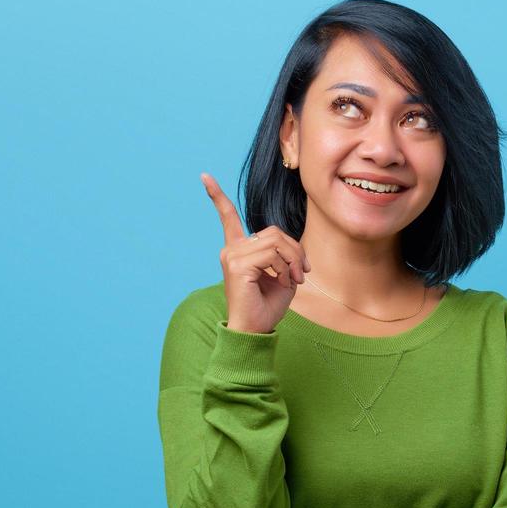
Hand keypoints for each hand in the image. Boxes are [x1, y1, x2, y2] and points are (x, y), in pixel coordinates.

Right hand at [202, 172, 310, 333]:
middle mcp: (231, 249)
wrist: (255, 330)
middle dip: (295, 251)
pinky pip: (272, 254)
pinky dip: (285, 268)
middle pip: (274, 232)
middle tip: (302, 273)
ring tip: (294, 280)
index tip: (204, 176)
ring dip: (293, 261)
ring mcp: (232, 256)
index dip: (218, 197)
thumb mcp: (282, 275)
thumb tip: (287, 243)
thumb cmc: (267, 306)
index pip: (228, 217)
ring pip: (276, 242)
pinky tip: (284, 282)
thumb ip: (283, 254)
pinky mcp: (237, 265)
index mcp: (238, 250)